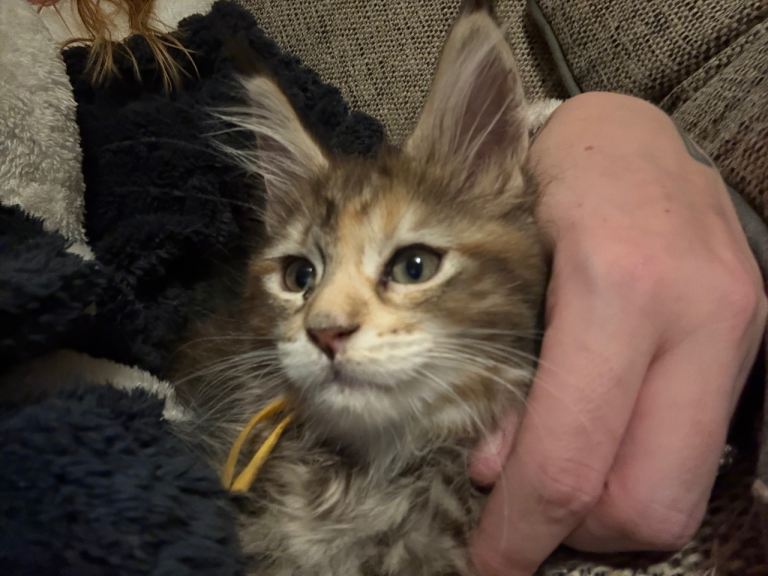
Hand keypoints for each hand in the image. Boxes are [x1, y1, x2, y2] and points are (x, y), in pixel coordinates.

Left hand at [469, 92, 765, 574]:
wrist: (627, 139)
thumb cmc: (543, 184)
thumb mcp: (499, 266)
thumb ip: (506, 374)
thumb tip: (497, 473)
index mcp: (617, 288)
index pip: (571, 456)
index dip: (521, 528)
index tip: (486, 562)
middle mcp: (696, 316)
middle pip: (645, 502)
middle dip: (572, 534)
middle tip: (519, 523)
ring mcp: (737, 331)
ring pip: (680, 490)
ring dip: (608, 514)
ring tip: (553, 486)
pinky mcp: (748, 342)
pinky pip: (700, 450)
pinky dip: (639, 472)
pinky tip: (597, 449)